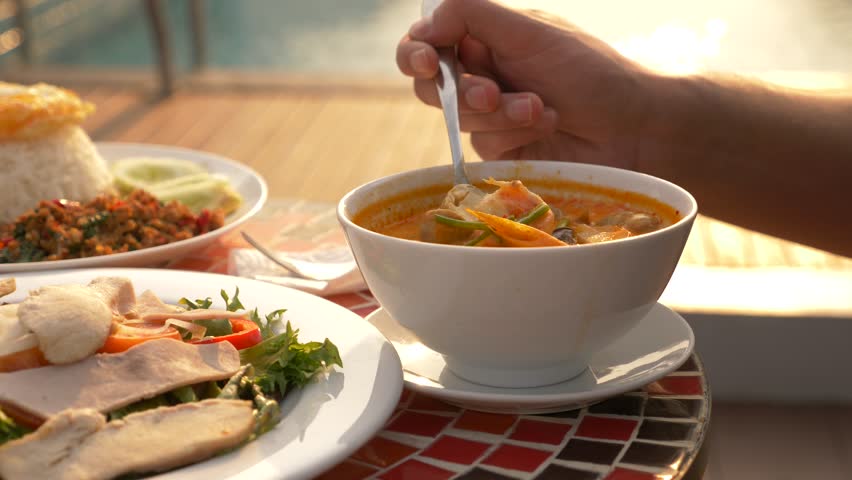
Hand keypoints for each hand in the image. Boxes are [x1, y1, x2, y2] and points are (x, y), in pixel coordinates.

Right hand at [396, 0, 653, 168]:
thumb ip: (472, 16)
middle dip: (460, 89)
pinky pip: (482, 144)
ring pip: (458, 117)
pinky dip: (513, 132)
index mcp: (488, 37)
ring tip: (541, 108)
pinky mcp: (501, 150)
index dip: (416, 51)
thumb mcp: (531, 32)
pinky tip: (546, 125)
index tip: (427, 60)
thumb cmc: (590, 72)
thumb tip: (425, 23)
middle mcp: (484, 73)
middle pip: (431, 84)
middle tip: (489, 92)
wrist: (632, 128)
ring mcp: (491, 114)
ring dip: (499, 112)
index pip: (429, 40)